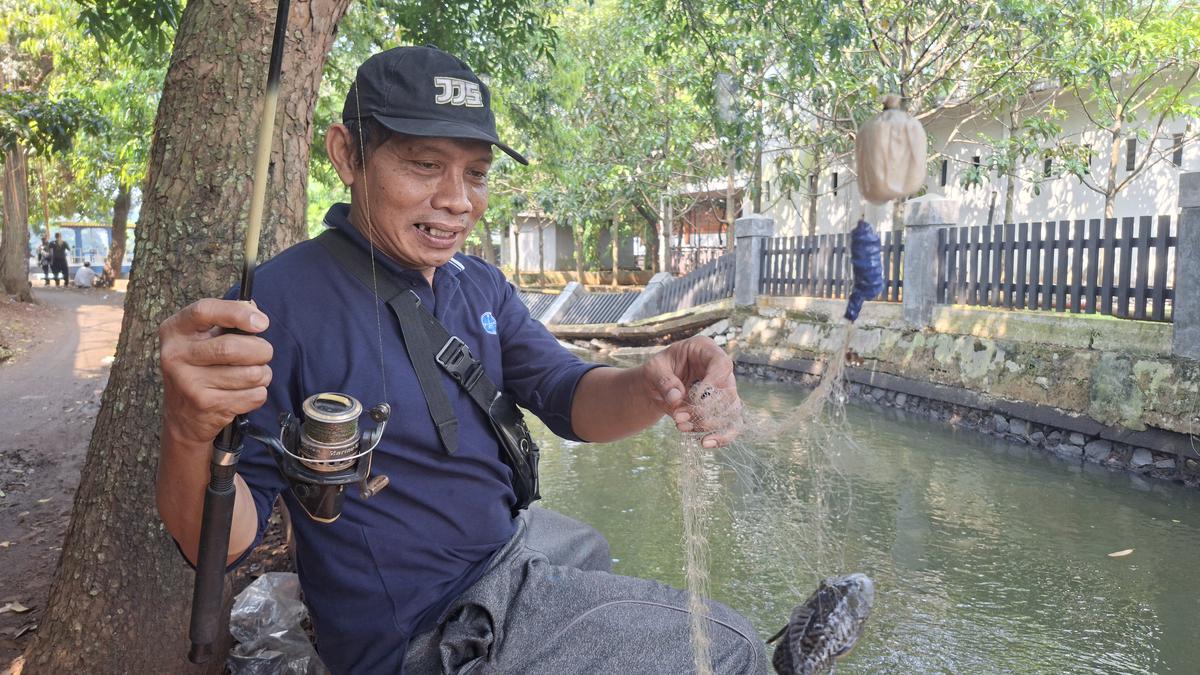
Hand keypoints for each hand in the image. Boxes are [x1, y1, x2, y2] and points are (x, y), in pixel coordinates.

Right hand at [159, 299, 273, 444]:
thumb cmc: (201, 367)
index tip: (262, 322)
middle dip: (261, 350)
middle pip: (232, 347)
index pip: (204, 311)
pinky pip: (254, 395)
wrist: (182, 416)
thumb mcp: (202, 338)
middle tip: (264, 353)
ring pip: (250, 374)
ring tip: (253, 374)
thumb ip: (227, 320)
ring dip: (263, 374)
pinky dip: (259, 393)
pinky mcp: (206, 405)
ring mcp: (189, 383)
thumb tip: (256, 312)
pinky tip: (245, 392)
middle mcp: (175, 355)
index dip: (237, 313)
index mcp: (174, 330)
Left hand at [642, 335, 741, 447]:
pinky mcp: (721, 410)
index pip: (722, 364)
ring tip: (682, 428)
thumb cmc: (657, 371)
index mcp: (706, 350)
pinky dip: (721, 437)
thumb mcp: (653, 370)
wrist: (656, 386)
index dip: (713, 382)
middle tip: (679, 417)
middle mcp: (720, 370)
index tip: (695, 397)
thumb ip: (663, 381)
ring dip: (708, 424)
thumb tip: (676, 398)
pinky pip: (731, 426)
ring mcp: (724, 390)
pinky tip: (704, 444)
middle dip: (704, 409)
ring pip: (731, 411)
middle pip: (727, 391)